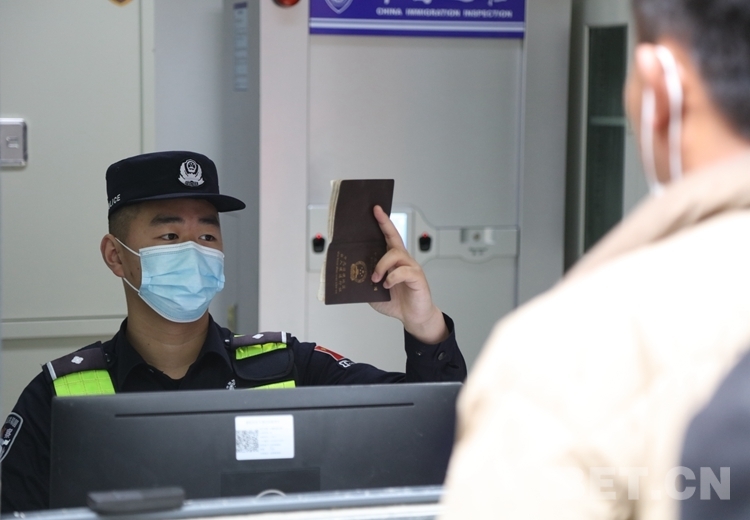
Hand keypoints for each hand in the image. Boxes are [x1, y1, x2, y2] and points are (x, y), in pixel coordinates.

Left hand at [370, 205, 448, 343]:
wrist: (412, 316)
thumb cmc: (395, 301)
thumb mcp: (373, 291)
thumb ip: (364, 281)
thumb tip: (350, 274)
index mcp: (392, 261)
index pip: (388, 237)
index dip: (382, 223)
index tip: (375, 209)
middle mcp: (402, 260)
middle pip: (394, 237)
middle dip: (385, 224)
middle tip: (376, 213)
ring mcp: (411, 267)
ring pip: (396, 254)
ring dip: (382, 265)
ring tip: (375, 278)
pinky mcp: (417, 277)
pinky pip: (404, 271)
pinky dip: (392, 277)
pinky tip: (387, 285)